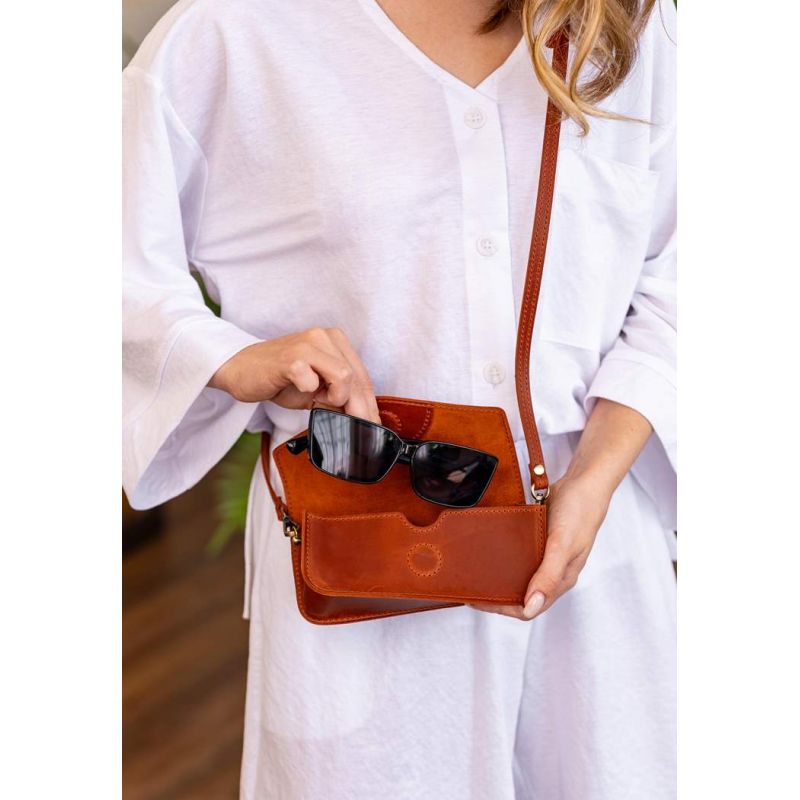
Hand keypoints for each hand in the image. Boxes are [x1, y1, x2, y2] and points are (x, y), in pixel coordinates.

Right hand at [208, 327, 380, 422]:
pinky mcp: (291, 357)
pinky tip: (299, 389)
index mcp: (336, 341)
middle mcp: (325, 337)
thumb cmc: (280, 379)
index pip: (362, 377)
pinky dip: (309, 392)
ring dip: (334, 398)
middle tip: (356, 429)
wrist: (241, 370)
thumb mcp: (316, 389)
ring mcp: (308, 344)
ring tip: (317, 399)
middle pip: (357, 379)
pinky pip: (312, 382)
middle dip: (359, 410)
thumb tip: (363, 419)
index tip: (373, 426)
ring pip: (344, 377)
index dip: (370, 405)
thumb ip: (339, 397)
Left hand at [470, 471, 612, 620]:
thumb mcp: (563, 546)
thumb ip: (548, 576)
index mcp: (560, 581)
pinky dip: (502, 554)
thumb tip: (530, 608)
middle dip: (495, 594)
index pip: (527, 608)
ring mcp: (544, 555)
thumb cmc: (579, 514)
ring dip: (497, 576)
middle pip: (519, 593)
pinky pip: (518, 553)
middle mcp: (551, 572)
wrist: (582, 482)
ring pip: (517, 574)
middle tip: (468, 587)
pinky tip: (488, 549)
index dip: (501, 608)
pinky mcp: (537, 539)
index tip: (477, 601)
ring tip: (473, 570)